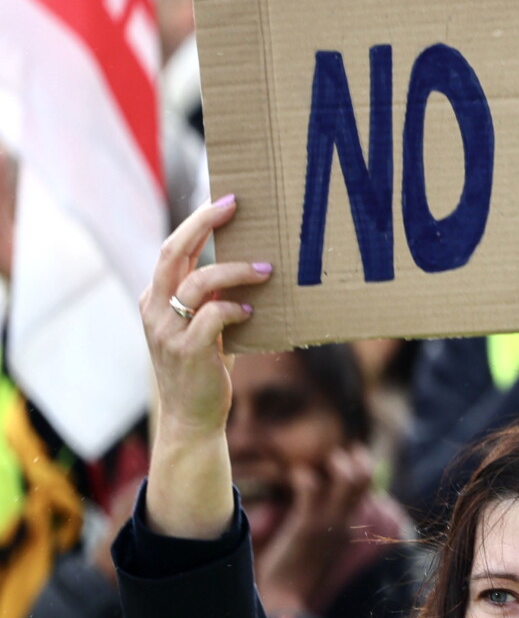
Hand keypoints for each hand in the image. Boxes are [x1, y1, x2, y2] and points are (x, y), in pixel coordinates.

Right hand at [140, 195, 266, 438]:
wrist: (192, 417)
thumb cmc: (205, 368)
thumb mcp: (206, 327)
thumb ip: (214, 299)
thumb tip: (249, 266)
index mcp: (154, 298)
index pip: (171, 249)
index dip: (196, 222)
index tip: (225, 201)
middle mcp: (153, 309)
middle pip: (173, 252)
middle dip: (204, 223)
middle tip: (236, 206)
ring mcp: (166, 330)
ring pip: (196, 282)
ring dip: (234, 270)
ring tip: (266, 269)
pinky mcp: (187, 351)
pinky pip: (211, 317)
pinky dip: (234, 309)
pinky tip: (252, 312)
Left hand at [256, 444, 374, 617]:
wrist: (287, 598)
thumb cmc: (296, 571)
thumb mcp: (320, 542)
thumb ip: (325, 522)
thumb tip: (317, 499)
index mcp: (350, 524)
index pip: (369, 485)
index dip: (361, 464)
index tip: (343, 454)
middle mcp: (345, 520)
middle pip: (366, 476)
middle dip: (353, 456)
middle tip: (330, 453)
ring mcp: (328, 522)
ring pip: (348, 477)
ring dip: (333, 462)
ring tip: (312, 464)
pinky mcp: (307, 526)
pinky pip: (311, 487)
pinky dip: (302, 475)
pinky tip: (292, 478)